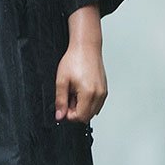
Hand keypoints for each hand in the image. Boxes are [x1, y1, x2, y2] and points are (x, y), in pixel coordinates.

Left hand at [54, 4, 106, 122]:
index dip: (69, 115)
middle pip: (87, 116)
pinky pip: (96, 103)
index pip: (80, 117)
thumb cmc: (75, 59)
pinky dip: (88, 101)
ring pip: (92, 111)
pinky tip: (81, 91)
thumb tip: (60, 115)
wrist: (86, 47)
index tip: (63, 107)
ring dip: (82, 107)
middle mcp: (99, 94)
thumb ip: (60, 101)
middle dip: (75, 111)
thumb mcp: (62, 81)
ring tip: (74, 92)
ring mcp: (103, 92)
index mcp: (89, 93)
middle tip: (68, 98)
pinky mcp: (104, 89)